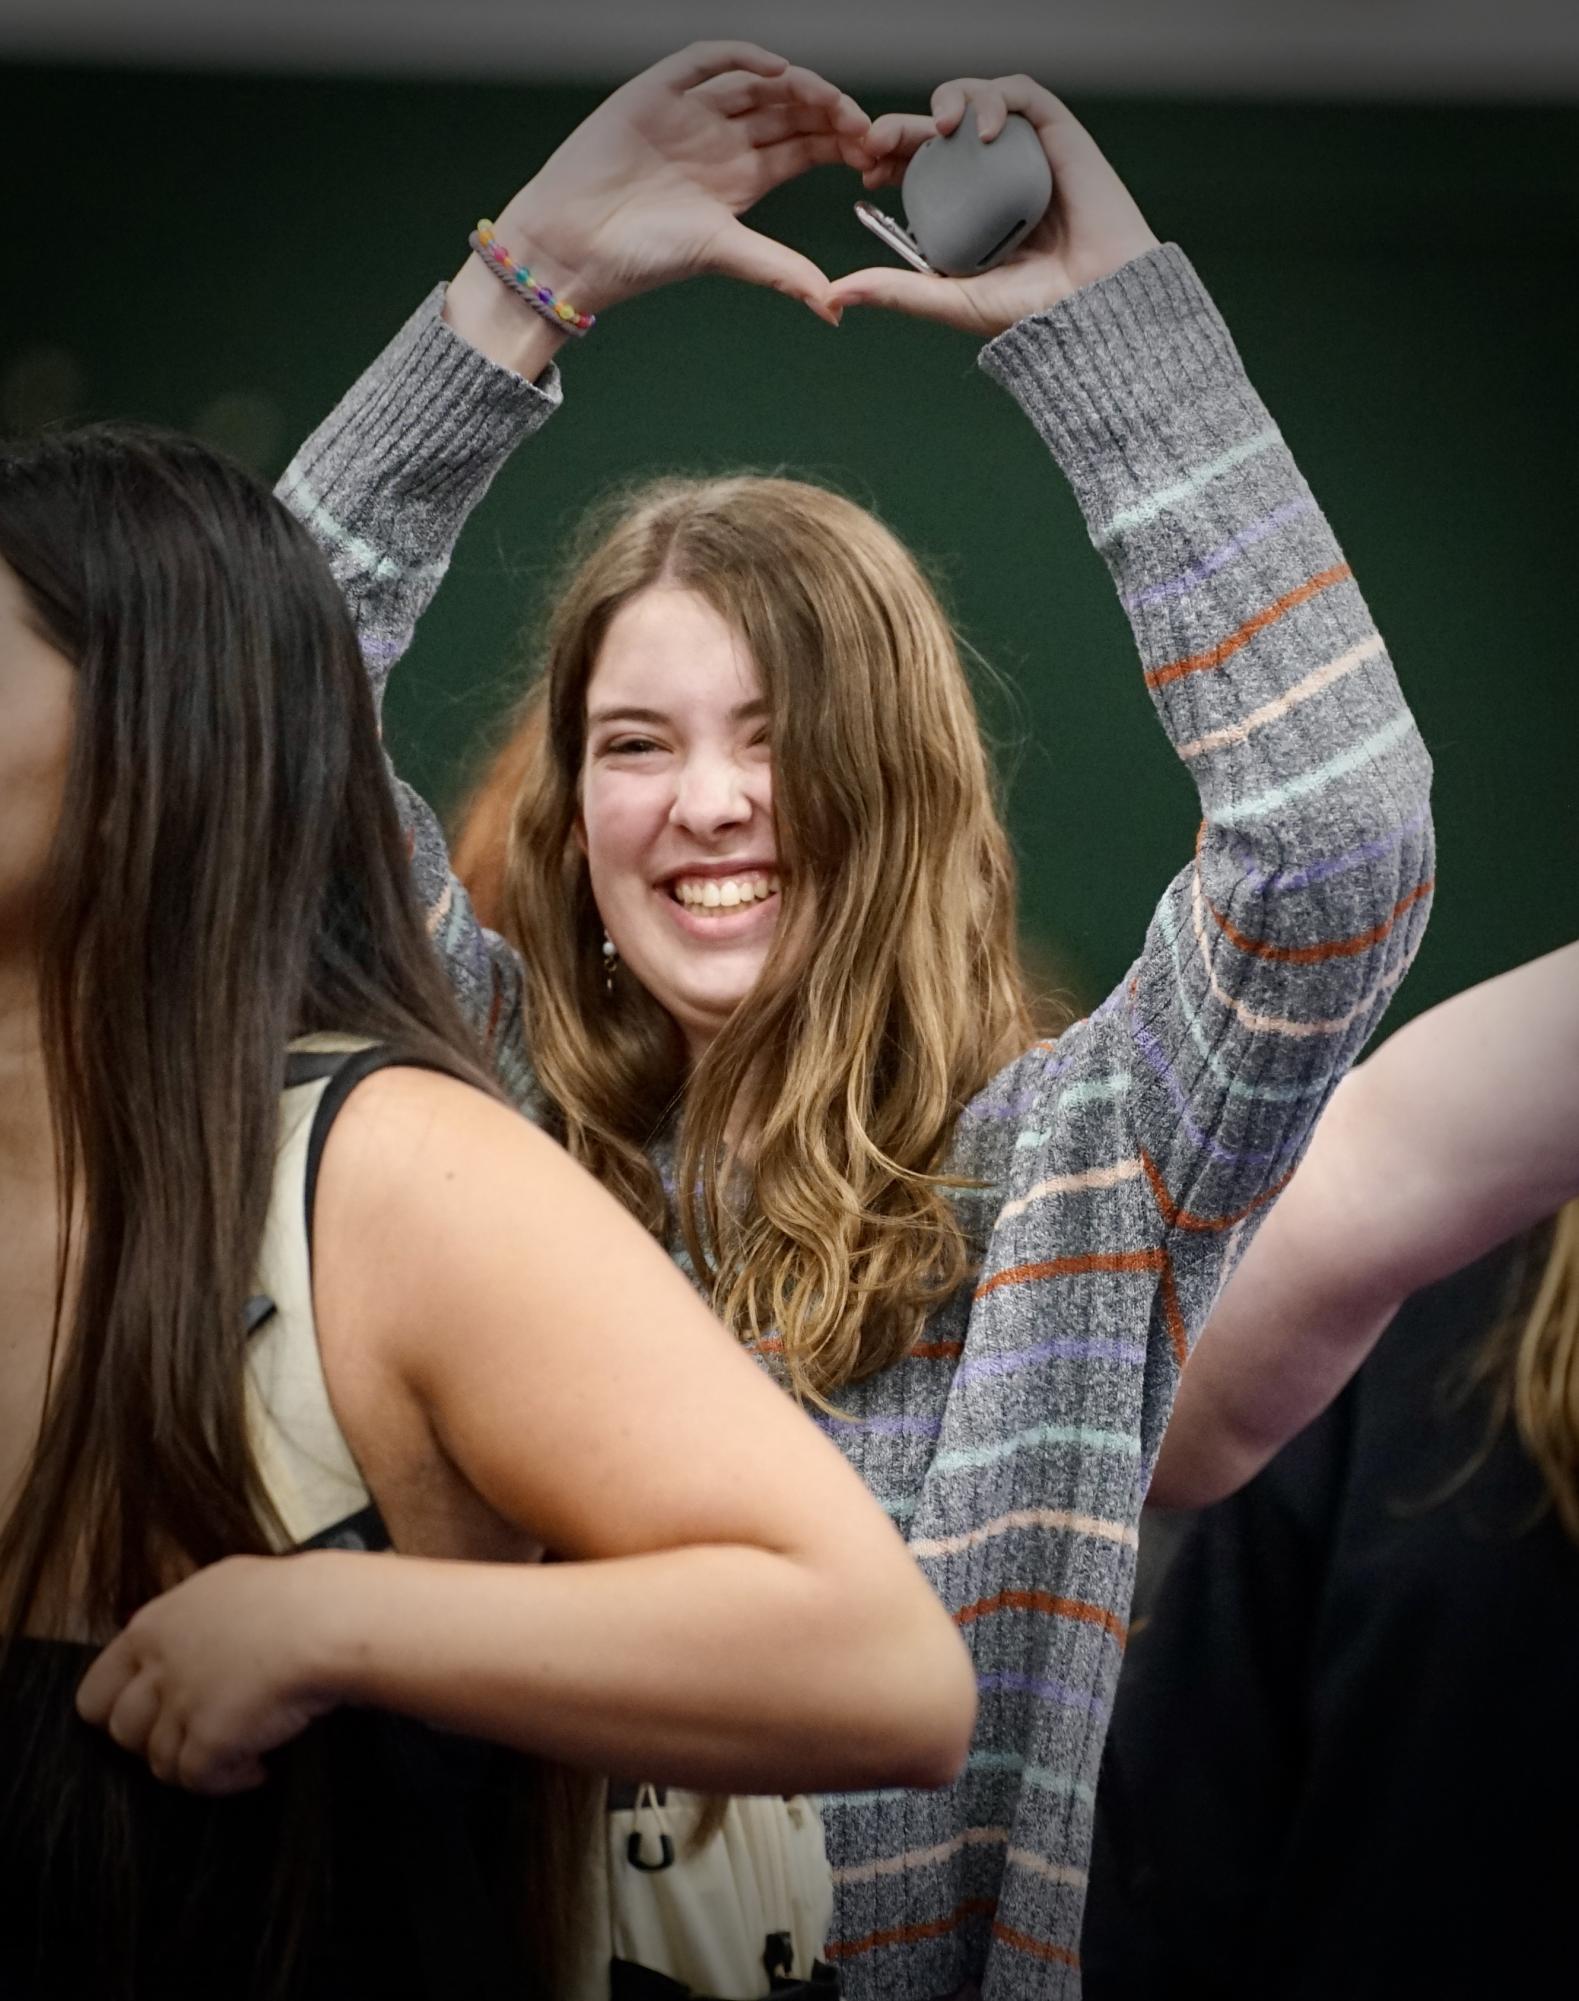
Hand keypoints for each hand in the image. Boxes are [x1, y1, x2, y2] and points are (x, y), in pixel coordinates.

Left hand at [75, 1553, 343, 1794]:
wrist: (326, 1621)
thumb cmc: (294, 1597)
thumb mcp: (227, 1587)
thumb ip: (190, 1621)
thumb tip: (188, 1641)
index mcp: (154, 1626)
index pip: (97, 1689)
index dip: (123, 1708)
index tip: (159, 1712)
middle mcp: (157, 1668)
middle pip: (123, 1730)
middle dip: (159, 1737)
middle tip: (201, 1731)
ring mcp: (180, 1708)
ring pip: (160, 1762)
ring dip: (199, 1760)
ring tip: (241, 1749)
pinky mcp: (208, 1744)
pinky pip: (200, 1781)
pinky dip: (231, 1780)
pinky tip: (259, 1767)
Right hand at [473, 43, 868, 322]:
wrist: (571, 245)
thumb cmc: (639, 256)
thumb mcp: (723, 255)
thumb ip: (781, 270)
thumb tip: (835, 309)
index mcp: (742, 180)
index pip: (805, 147)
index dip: (840, 143)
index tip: (872, 151)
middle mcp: (721, 141)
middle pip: (789, 111)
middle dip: (828, 112)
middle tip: (860, 124)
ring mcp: (690, 113)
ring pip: (757, 83)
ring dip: (796, 84)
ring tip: (825, 98)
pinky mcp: (657, 92)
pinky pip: (706, 60)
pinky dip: (742, 57)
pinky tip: (775, 71)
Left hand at [828, 75, 1159, 336]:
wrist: (1093, 305)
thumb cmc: (1029, 311)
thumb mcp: (947, 300)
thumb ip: (894, 290)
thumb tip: (833, 294)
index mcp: (966, 206)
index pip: (917, 166)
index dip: (887, 157)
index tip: (865, 171)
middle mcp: (990, 174)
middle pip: (939, 130)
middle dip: (901, 126)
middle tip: (876, 140)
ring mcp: (1022, 151)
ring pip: (974, 101)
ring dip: (948, 100)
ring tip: (935, 128)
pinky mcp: (1058, 133)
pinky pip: (1020, 95)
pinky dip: (995, 99)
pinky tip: (982, 133)